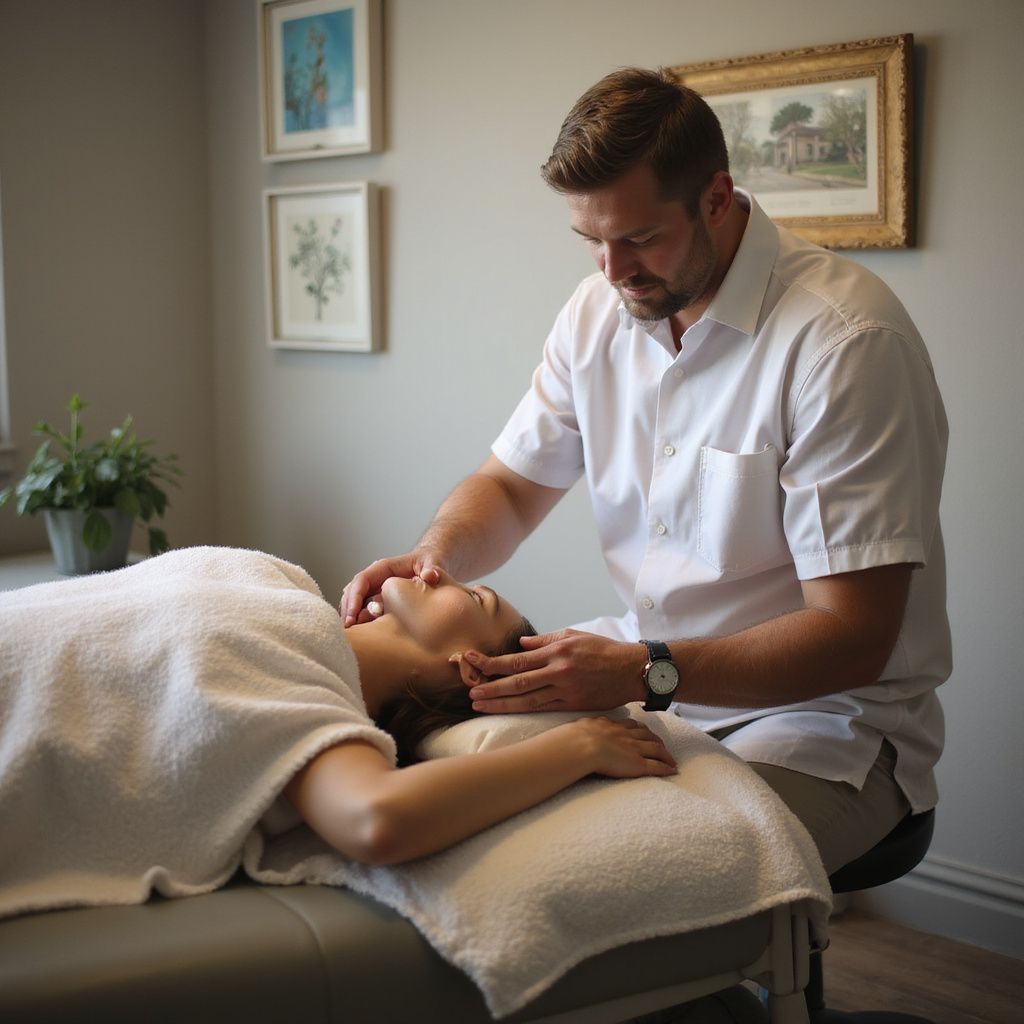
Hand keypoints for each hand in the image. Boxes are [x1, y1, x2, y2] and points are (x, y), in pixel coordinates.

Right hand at [339, 550, 445, 626]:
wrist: (431, 563)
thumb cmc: (429, 561)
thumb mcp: (432, 562)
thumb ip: (431, 569)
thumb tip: (429, 576)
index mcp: (384, 568)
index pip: (362, 581)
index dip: (354, 598)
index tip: (352, 617)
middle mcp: (375, 578)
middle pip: (352, 593)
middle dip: (348, 612)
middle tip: (348, 632)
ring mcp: (375, 589)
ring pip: (354, 602)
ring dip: (351, 618)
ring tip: (351, 637)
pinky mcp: (378, 599)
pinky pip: (363, 609)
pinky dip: (359, 621)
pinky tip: (360, 635)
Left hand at [462, 629, 646, 711]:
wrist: (632, 670)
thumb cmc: (603, 650)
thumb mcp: (574, 635)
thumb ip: (545, 640)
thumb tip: (521, 644)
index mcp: (557, 651)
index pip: (517, 659)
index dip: (491, 662)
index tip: (471, 660)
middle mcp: (558, 671)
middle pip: (517, 681)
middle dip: (489, 686)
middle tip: (469, 691)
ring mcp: (566, 690)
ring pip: (527, 699)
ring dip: (500, 703)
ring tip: (479, 705)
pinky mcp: (573, 705)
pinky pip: (543, 709)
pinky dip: (523, 710)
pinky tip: (507, 711)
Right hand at [566, 717, 676, 777]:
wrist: (582, 744)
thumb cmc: (576, 738)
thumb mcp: (580, 727)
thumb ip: (584, 727)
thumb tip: (577, 727)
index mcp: (611, 726)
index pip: (629, 726)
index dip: (638, 728)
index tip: (642, 730)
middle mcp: (625, 735)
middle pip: (646, 734)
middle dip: (655, 738)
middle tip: (661, 743)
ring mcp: (633, 749)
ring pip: (655, 748)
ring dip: (665, 753)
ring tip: (670, 758)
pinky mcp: (638, 764)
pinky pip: (656, 766)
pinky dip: (666, 768)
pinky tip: (672, 771)